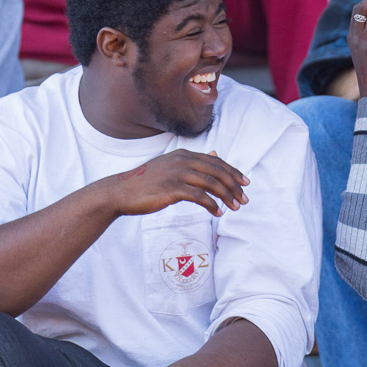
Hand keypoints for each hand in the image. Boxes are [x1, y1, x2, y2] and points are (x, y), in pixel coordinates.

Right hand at [103, 150, 249, 217]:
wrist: (120, 192)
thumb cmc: (145, 182)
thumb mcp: (170, 166)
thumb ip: (193, 161)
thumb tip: (215, 154)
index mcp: (183, 155)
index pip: (216, 161)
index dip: (233, 172)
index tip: (245, 183)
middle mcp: (182, 161)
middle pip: (217, 171)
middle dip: (234, 185)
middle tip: (245, 199)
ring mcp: (177, 174)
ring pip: (211, 183)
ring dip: (226, 196)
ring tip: (235, 208)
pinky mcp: (172, 189)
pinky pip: (199, 196)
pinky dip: (212, 204)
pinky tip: (218, 212)